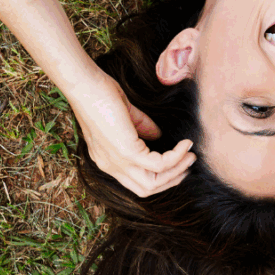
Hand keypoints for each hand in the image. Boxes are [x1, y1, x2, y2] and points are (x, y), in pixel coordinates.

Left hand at [67, 68, 195, 196]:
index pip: (136, 182)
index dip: (161, 177)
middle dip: (173, 179)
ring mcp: (117, 161)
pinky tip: (185, 144)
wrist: (84, 85)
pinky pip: (159, 164)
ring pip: (153, 182)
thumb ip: (142, 127)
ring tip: (190, 155)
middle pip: (147, 189)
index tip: (178, 163)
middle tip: (189, 162)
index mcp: (108, 159)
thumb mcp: (125, 115)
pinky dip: (176, 156)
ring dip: (177, 170)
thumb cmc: (99, 94)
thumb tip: (159, 135)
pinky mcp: (126, 152)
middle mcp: (111, 166)